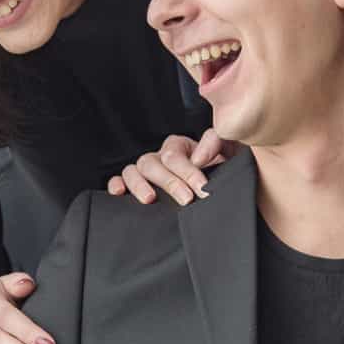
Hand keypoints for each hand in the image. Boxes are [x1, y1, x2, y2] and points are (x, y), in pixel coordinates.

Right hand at [106, 133, 238, 205]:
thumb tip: (197, 158)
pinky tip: (120, 193)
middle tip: (186, 199)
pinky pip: (119, 180)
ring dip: (139, 184)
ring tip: (150, 199)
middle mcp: (159, 157)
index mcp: (179, 147)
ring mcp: (146, 172)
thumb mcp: (227, 152)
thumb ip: (216, 143)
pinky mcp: (134, 186)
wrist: (219, 192)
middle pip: (152, 163)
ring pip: (132, 170)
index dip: (187, 171)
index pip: (175, 154)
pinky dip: (116, 184)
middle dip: (169, 181)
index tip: (202, 188)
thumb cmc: (221, 171)